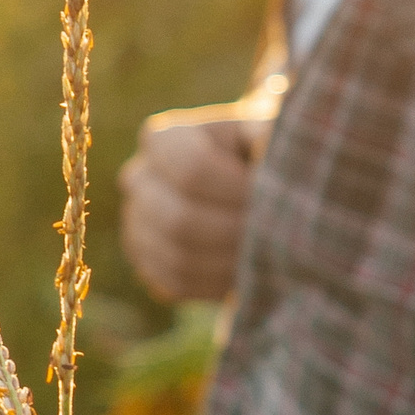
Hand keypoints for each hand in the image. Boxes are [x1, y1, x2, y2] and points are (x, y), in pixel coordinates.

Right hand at [120, 104, 269, 302]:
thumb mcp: (267, 130)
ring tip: (268, 253)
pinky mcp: (147, 261)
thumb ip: (265, 133)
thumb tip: (264, 140)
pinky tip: (247, 271)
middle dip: (235, 230)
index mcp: (164, 138)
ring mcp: (137, 223)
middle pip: (180, 219)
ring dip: (229, 260)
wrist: (248, 185)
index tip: (269, 193)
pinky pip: (175, 283)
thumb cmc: (260, 151)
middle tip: (277, 234)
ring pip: (177, 255)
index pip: (192, 167)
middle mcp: (139, 178)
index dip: (236, 187)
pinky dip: (215, 284)